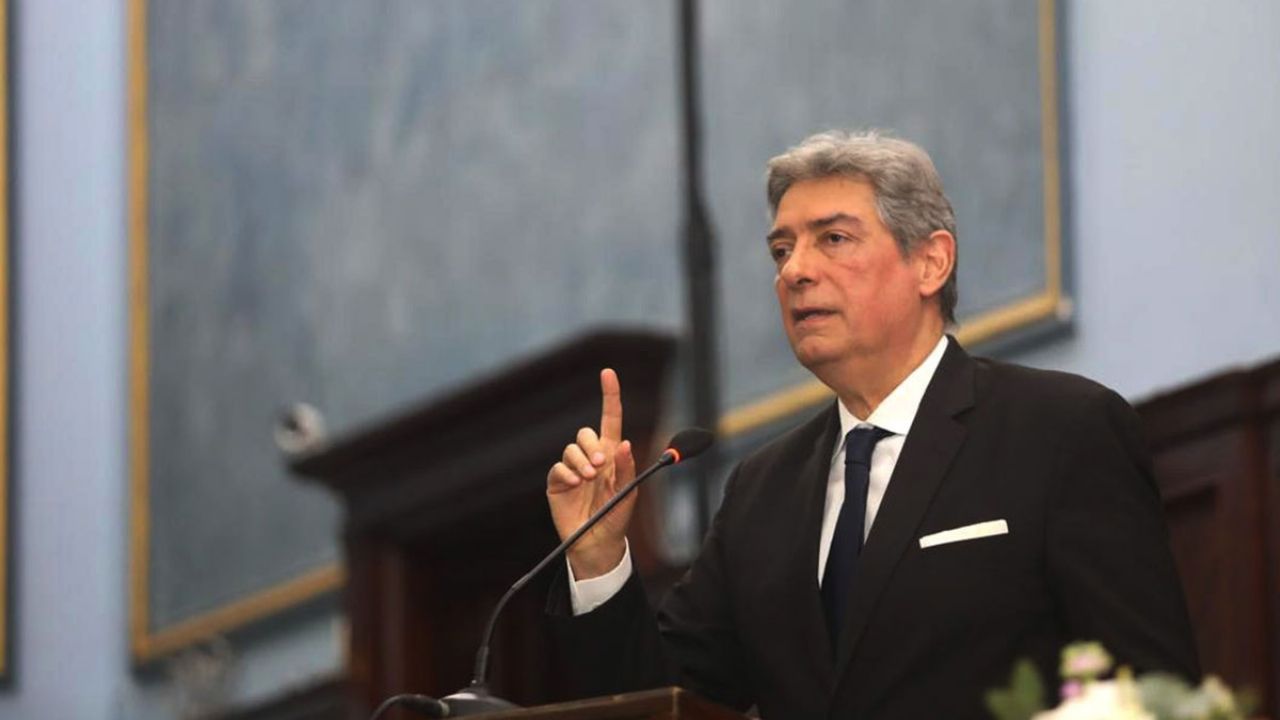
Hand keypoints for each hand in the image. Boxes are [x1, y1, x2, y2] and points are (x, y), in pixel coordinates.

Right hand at [546, 368, 636, 579]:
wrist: (597, 542)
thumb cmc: (616, 516)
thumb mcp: (628, 492)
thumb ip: (627, 468)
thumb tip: (626, 444)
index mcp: (612, 455)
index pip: (610, 419)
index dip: (609, 395)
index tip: (608, 373)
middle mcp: (591, 458)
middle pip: (586, 434)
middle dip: (591, 445)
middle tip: (599, 465)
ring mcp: (572, 469)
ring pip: (571, 449)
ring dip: (580, 460)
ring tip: (588, 477)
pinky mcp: (557, 483)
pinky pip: (558, 467)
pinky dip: (566, 473)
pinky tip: (574, 484)